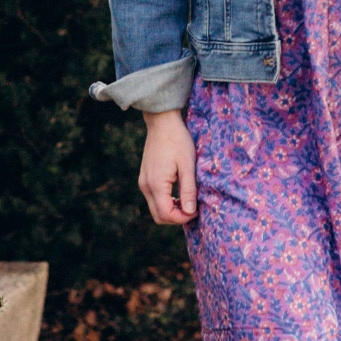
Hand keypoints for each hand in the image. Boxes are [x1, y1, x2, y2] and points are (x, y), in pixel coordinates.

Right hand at [138, 110, 197, 224]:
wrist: (162, 122)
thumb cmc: (178, 140)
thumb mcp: (187, 165)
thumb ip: (188, 190)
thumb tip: (190, 212)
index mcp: (156, 184)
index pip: (166, 214)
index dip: (182, 218)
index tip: (196, 211)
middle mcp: (146, 186)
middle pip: (158, 216)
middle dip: (176, 217)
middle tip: (193, 208)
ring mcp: (143, 182)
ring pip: (155, 208)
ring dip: (171, 210)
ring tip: (187, 200)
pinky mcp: (145, 178)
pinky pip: (154, 198)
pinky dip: (166, 202)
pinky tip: (178, 193)